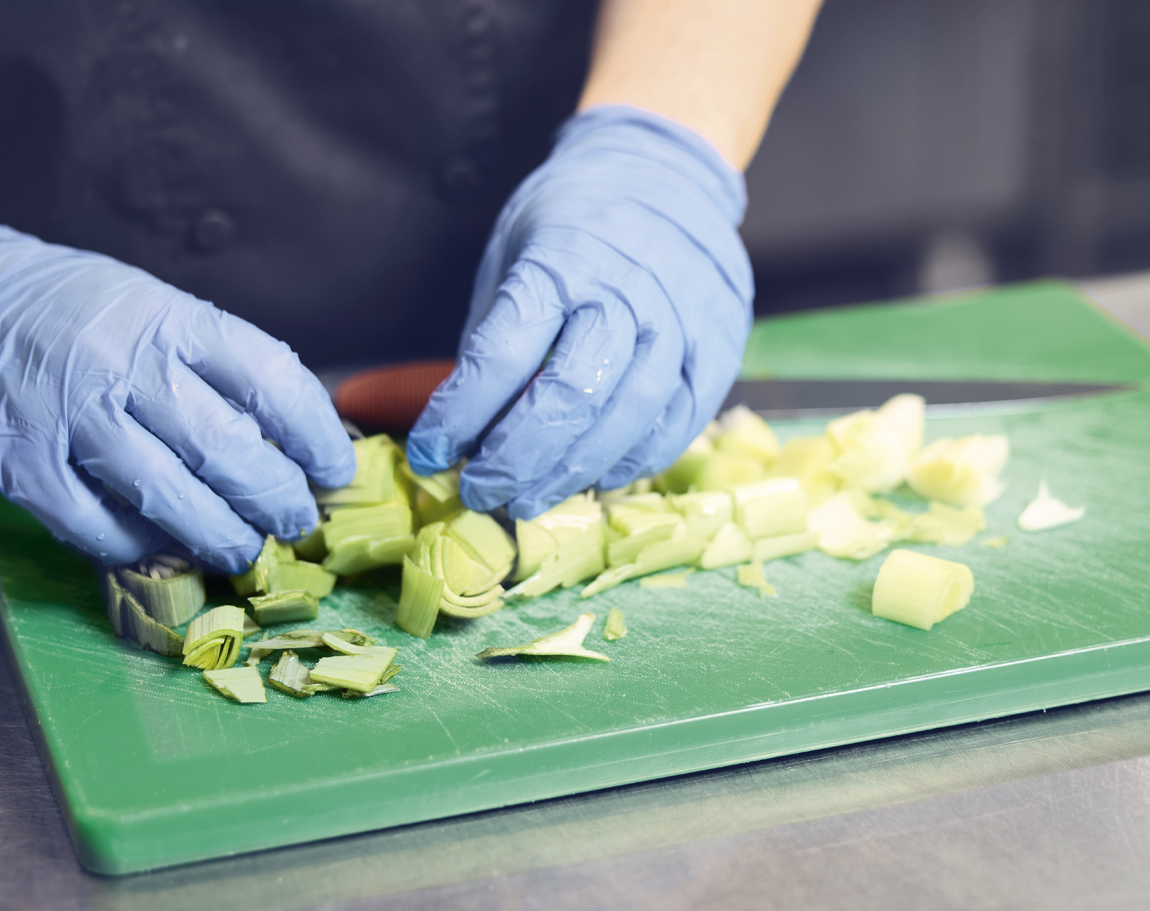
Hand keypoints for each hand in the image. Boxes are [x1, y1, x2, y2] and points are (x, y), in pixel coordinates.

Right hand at [0, 225, 353, 570]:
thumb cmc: (86, 315)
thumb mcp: (161, 311)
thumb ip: (219, 370)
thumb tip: (293, 445)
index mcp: (174, 321)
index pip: (271, 378)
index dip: (315, 435)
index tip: (335, 470)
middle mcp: (126, 365)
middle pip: (227, 449)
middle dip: (276, 499)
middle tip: (296, 521)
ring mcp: (72, 417)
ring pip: (168, 496)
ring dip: (220, 535)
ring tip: (245, 548)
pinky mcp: (26, 466)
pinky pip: (98, 528)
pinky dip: (141, 547)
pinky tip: (166, 547)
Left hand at [406, 105, 753, 518]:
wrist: (665, 171)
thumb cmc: (575, 219)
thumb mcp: (513, 252)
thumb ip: (496, 335)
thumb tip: (463, 427)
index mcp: (559, 262)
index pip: (500, 355)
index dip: (458, 415)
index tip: (429, 452)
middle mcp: (625, 291)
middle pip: (568, 396)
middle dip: (515, 458)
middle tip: (479, 491)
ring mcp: (681, 321)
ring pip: (627, 418)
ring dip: (571, 472)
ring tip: (528, 500)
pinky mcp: (719, 345)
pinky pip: (679, 421)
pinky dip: (634, 459)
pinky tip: (596, 477)